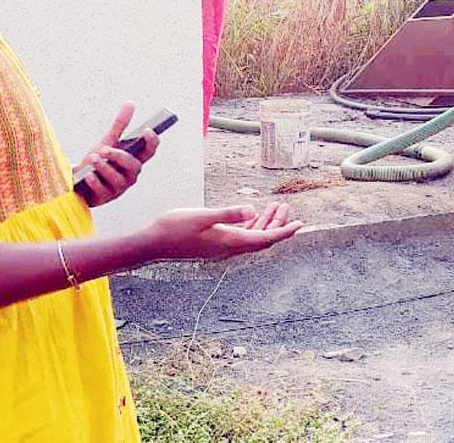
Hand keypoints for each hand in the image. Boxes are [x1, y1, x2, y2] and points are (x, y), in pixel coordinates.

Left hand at [74, 102, 160, 206]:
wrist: (78, 181)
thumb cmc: (97, 162)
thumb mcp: (108, 141)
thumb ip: (120, 125)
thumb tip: (130, 103)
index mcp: (133, 160)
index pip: (149, 151)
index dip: (152, 142)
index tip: (147, 130)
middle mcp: (130, 175)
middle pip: (135, 166)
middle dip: (120, 157)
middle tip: (106, 149)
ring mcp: (119, 187)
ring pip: (118, 179)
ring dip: (105, 168)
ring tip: (93, 159)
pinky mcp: (105, 197)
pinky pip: (103, 190)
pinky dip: (95, 182)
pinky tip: (88, 176)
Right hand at [141, 204, 302, 261]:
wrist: (152, 244)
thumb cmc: (175, 227)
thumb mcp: (203, 216)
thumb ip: (229, 213)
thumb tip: (252, 210)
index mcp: (230, 242)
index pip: (265, 238)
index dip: (285, 231)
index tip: (301, 224)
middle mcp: (229, 248)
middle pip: (263, 238)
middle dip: (278, 224)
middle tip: (287, 207)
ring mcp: (222, 247)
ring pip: (252, 237)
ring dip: (265, 223)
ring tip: (275, 206)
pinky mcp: (215, 244)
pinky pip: (241, 236)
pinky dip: (251, 225)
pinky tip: (252, 215)